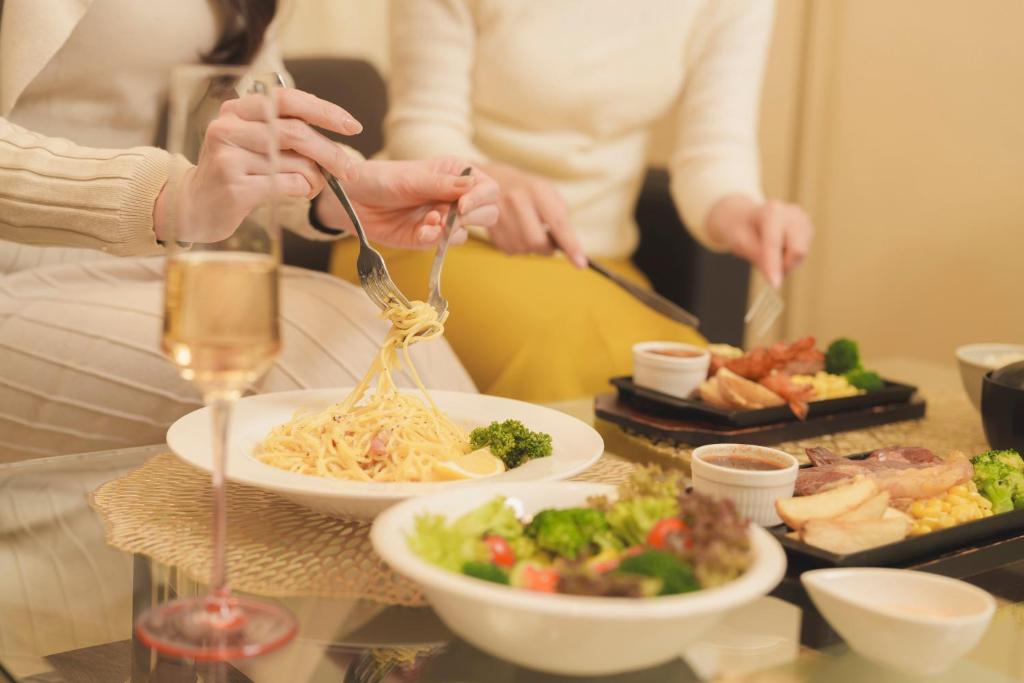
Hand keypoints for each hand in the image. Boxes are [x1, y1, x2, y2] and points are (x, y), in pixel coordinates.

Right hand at [155, 88, 360, 242]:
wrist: (194, 207)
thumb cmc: (235, 173)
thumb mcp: (253, 142)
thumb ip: (284, 131)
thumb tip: (336, 132)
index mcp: (237, 110)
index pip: (288, 99)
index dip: (324, 110)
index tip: (353, 125)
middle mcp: (229, 128)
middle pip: (297, 132)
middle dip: (332, 153)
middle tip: (350, 171)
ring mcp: (230, 157)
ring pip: (296, 162)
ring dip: (317, 178)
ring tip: (313, 186)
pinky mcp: (235, 187)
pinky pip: (288, 184)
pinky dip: (304, 190)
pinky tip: (300, 193)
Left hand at [314, 156, 500, 248]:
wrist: (353, 201)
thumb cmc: (381, 179)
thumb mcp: (412, 179)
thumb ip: (441, 185)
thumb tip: (470, 187)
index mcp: (456, 174)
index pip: (488, 188)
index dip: (481, 198)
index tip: (463, 206)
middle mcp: (454, 197)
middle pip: (487, 213)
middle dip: (471, 218)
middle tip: (448, 216)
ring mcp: (444, 219)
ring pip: (466, 232)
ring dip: (450, 230)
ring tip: (427, 221)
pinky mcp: (429, 238)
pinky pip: (443, 245)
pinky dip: (434, 240)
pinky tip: (420, 231)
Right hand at [479, 162, 586, 267]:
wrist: (492, 180)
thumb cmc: (529, 191)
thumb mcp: (547, 193)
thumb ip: (560, 218)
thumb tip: (569, 248)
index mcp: (537, 189)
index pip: (558, 222)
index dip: (571, 245)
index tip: (580, 263)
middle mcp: (517, 199)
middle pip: (536, 242)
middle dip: (546, 249)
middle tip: (549, 244)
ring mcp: (499, 212)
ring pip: (522, 249)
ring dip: (531, 249)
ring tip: (530, 233)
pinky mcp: (488, 225)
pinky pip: (509, 250)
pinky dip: (518, 248)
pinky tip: (516, 234)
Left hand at [705, 194, 813, 287]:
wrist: (745, 216)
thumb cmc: (740, 228)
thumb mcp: (739, 242)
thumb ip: (757, 257)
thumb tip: (775, 277)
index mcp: (772, 212)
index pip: (774, 244)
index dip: (773, 265)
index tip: (774, 285)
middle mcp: (792, 213)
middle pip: (797, 250)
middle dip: (783, 266)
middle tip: (768, 271)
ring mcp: (803, 221)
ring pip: (801, 255)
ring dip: (785, 263)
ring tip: (769, 254)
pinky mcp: (808, 230)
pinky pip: (802, 254)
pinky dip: (789, 258)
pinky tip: (778, 249)